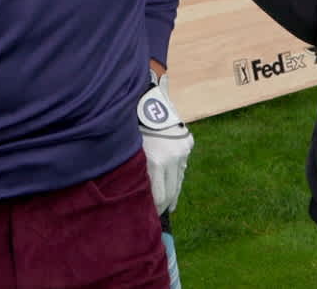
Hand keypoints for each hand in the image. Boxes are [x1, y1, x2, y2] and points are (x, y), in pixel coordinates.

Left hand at [139, 72, 193, 213]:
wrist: (144, 99)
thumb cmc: (129, 127)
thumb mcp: (130, 153)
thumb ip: (136, 175)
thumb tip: (139, 198)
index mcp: (156, 162)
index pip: (160, 196)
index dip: (156, 209)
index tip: (150, 216)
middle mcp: (172, 157)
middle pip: (172, 191)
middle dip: (165, 204)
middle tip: (158, 214)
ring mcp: (182, 149)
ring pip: (179, 179)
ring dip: (173, 191)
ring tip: (168, 205)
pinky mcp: (187, 142)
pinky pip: (182, 165)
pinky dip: (177, 175)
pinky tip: (174, 185)